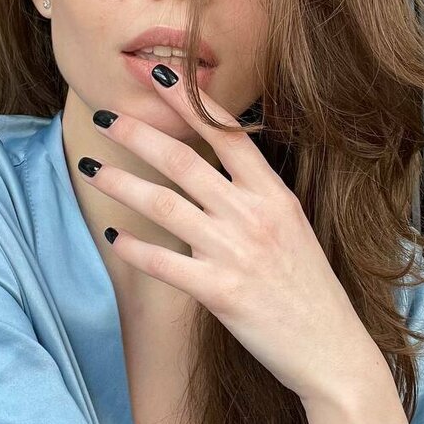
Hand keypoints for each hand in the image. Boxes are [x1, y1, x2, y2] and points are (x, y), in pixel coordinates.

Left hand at [78, 63, 381, 402]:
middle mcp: (254, 215)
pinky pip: (164, 262)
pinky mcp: (220, 291)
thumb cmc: (309, 290)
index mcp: (274, 195)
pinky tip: (113, 235)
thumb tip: (210, 172)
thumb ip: (253, 199)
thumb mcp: (292, 228)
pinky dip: (134, 246)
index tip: (156, 73)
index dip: (188, 100)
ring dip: (121, 183)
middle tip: (106, 117)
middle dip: (139, 133)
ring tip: (92, 168)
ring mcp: (236, 252)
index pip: (226, 132)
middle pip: (184, 160)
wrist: (332, 350)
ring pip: (164, 203)